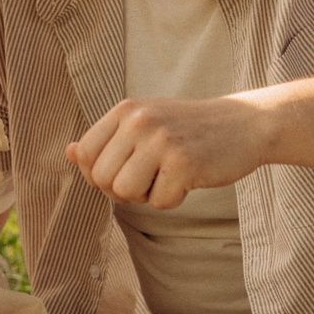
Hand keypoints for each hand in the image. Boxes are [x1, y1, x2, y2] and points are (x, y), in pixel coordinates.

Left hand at [66, 95, 268, 208]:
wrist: (244, 124)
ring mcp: (161, 141)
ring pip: (125, 193)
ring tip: (167, 178)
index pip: (83, 155)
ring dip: (146, 196)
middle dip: (123, 189)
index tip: (124, 171)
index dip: (98, 174)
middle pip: (101, 178)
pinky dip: (174, 200)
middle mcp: (139, 121)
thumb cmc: (189, 130)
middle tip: (150, 178)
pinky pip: (160, 203)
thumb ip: (107, 140)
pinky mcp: (184, 164)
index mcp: (124, 110)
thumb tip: (69, 153)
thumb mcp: (144, 124)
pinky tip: (189, 179)